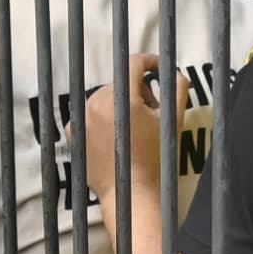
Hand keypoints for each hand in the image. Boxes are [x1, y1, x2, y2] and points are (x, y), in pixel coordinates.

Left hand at [80, 58, 170, 192]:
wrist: (132, 191)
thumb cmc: (156, 156)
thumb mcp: (173, 120)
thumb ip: (178, 90)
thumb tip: (177, 74)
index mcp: (120, 96)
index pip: (134, 63)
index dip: (150, 62)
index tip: (159, 68)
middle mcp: (96, 103)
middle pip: (121, 83)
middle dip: (139, 90)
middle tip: (153, 110)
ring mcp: (82, 119)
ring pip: (104, 98)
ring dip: (121, 104)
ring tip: (135, 126)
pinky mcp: (74, 134)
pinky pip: (90, 115)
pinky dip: (102, 119)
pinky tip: (116, 135)